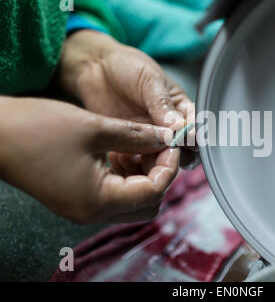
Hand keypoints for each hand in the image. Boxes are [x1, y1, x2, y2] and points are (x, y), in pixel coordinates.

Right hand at [0, 97, 179, 223]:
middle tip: (161, 146)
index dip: (169, 166)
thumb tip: (166, 137)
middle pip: (146, 203)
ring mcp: (84, 206)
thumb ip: (138, 135)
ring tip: (143, 143)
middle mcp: (93, 212)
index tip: (172, 143)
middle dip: (160, 174)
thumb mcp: (96, 127)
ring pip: (132, 198)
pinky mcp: (78, 196)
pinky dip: (126, 173)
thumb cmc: (37, 129)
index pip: (153, 192)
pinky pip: (114, 191)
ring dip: (144, 173)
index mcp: (99, 200)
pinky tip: (124, 149)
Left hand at [56, 30, 198, 168]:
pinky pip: (137, 164)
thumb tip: (180, 128)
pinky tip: (124, 157)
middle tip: (162, 149)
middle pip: (183, 153)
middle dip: (175, 155)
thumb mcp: (150, 80)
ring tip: (143, 154)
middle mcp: (168, 128)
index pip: (196, 130)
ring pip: (161, 162)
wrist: (95, 67)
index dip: (193, 138)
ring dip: (154, 163)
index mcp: (181, 110)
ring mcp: (148, 139)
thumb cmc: (128, 66)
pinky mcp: (129, 146)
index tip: (185, 139)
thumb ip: (163, 105)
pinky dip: (134, 166)